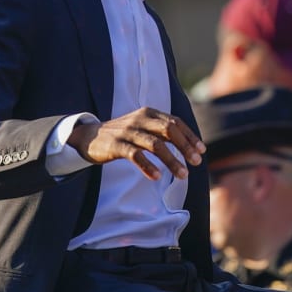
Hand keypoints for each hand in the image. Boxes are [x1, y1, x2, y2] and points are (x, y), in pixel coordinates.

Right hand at [69, 107, 204, 180]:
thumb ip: (163, 133)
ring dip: (172, 160)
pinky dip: (148, 166)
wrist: (89, 137)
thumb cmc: (123, 135)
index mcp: (149, 113)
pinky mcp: (116, 145)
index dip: (190, 136)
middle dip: (185, 146)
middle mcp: (140, 119)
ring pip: (155, 144)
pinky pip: (136, 155)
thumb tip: (190, 146)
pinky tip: (157, 177)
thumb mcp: (143, 128)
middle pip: (168, 130)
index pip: (175, 122)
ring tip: (183, 175)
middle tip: (196, 162)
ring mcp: (128, 132)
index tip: (201, 151)